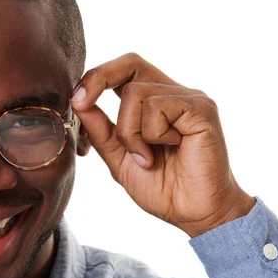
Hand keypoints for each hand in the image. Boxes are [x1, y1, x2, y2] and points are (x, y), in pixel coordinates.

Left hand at [72, 53, 254, 237]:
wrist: (194, 214)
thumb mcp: (119, 158)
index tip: (75, 101)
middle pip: (130, 62)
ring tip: (146, 157)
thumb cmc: (163, 188)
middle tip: (81, 102)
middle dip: (99, 78)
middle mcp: (173, 94)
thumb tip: (78, 103)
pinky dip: (151, 134)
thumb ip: (101, 131)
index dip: (95, 78)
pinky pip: (157, 107)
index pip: (123, 70)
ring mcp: (189, 99)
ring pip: (135, 93)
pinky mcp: (202, 109)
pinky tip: (169, 150)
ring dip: (129, 132)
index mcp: (154, 102)